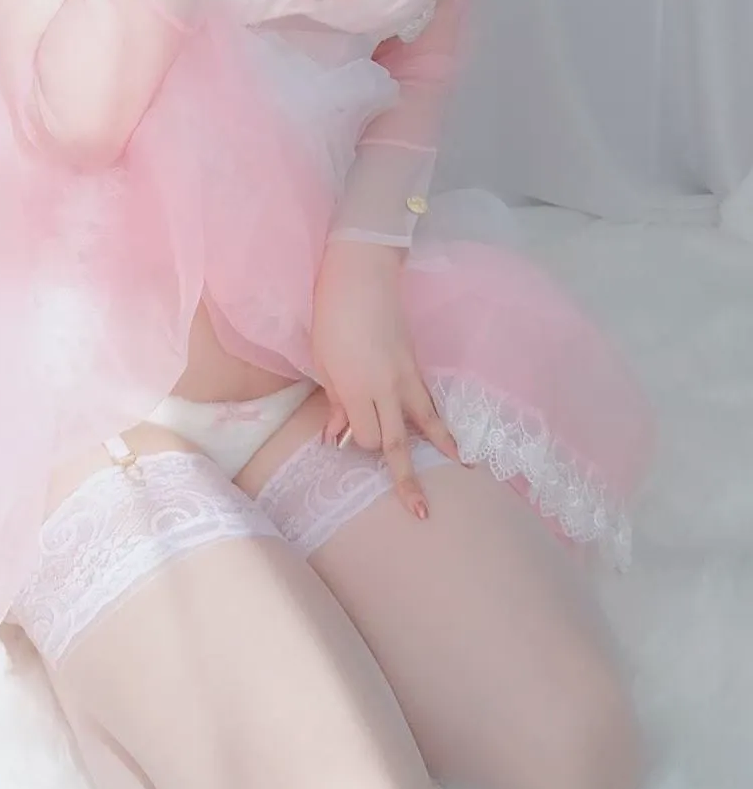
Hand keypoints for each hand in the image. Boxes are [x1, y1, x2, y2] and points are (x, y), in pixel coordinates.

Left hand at [310, 242, 460, 520]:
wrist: (361, 275)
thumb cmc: (331, 318)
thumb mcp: (324, 362)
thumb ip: (336, 403)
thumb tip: (337, 439)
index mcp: (358, 388)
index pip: (366, 439)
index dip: (357, 444)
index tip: (345, 437)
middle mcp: (387, 387)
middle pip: (398, 442)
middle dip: (409, 479)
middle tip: (424, 513)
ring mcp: (406, 375)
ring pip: (427, 421)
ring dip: (444, 447)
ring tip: (463, 469)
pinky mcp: (416, 363)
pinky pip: (430, 400)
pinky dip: (440, 421)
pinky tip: (449, 435)